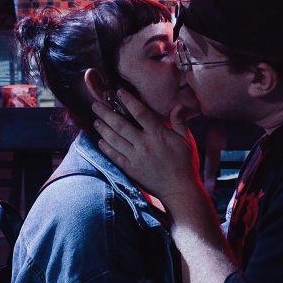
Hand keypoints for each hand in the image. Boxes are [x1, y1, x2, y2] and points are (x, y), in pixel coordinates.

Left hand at [91, 89, 202, 206]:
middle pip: (121, 125)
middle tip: (95, 105)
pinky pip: (115, 156)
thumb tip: (179, 105)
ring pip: (115, 140)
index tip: (118, 92)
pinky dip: (106, 148)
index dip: (128, 101)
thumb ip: (180, 122)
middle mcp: (145, 144)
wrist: (180, 190)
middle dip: (106, 113)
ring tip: (96, 120)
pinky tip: (100, 141)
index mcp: (159, 135)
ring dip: (103, 129)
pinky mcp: (131, 170)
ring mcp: (136, 158)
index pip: (140, 113)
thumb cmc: (185, 164)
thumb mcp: (187, 141)